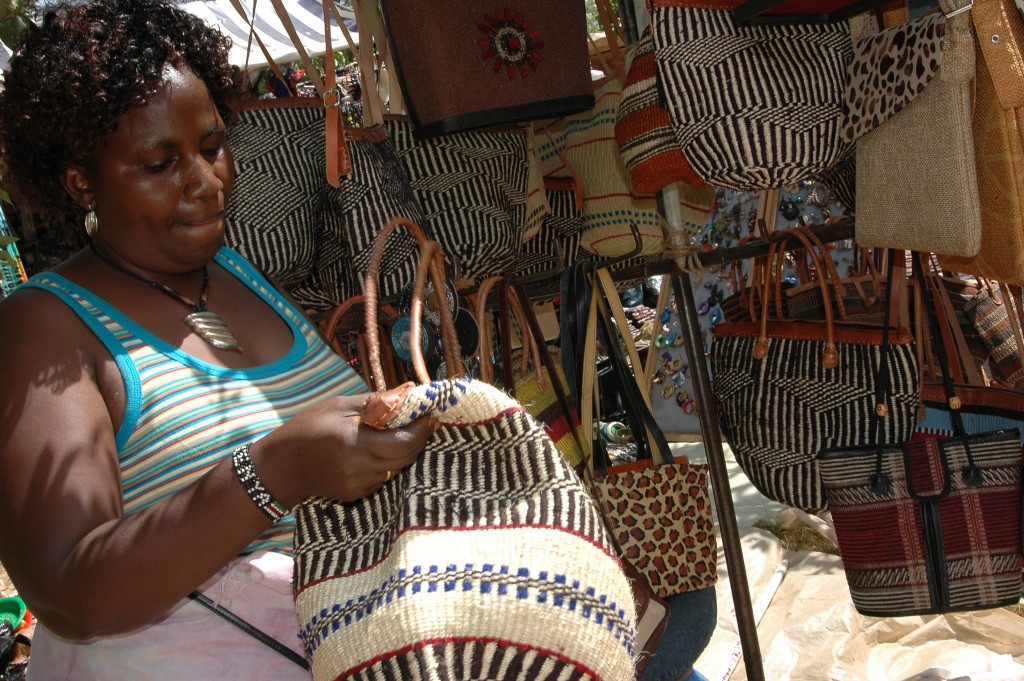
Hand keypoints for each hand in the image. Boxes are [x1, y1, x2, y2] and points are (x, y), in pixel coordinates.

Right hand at [251, 392, 436, 504]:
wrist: (281, 466)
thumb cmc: (309, 428)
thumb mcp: (338, 406)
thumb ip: (374, 403)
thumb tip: (406, 393)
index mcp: (355, 443)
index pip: (403, 442)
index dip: (422, 430)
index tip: (431, 416)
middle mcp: (360, 469)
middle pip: (405, 458)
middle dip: (418, 440)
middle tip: (423, 423)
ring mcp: (359, 485)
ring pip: (397, 470)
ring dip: (404, 453)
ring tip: (402, 434)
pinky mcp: (356, 495)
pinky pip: (384, 479)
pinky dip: (389, 465)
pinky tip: (381, 451)